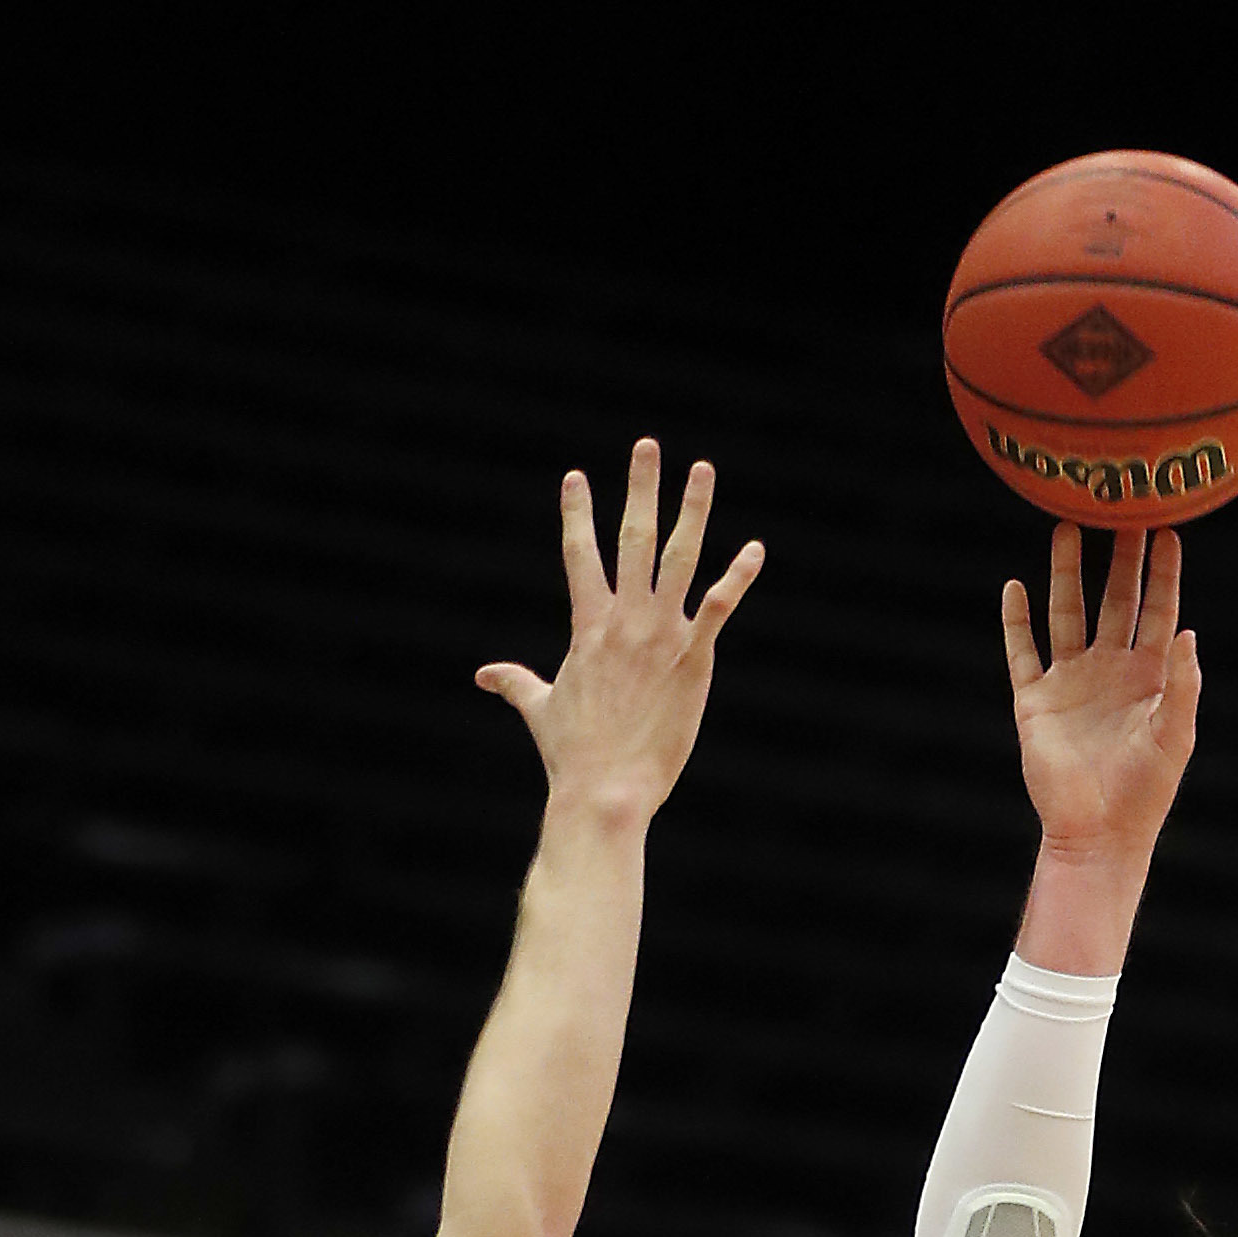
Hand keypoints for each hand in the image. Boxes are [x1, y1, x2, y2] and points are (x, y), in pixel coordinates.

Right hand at [475, 442, 762, 820]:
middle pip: (634, 538)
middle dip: (640, 488)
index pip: (579, 554)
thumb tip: (483, 675)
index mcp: (587, 625)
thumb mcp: (540, 710)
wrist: (606, 791)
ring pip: (680, 557)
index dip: (578, 513)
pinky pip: (720, 606)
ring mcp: (662, 636)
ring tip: (702, 469)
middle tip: (647, 445)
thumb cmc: (571, 756)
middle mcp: (625, 620)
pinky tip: (754, 548)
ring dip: (693, 510)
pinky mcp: (695, 659)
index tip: (576, 477)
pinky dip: (739, 576)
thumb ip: (515, 683)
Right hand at [1003, 523, 1199, 872]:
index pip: (1157, 610)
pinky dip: (1016, 621)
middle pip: (1114, 599)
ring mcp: (1071, 683)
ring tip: (1065, 528)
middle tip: (1119, 508)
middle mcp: (1109, 671)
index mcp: (1149, 677)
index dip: (1163, 572)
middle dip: (1117, 557)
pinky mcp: (1035, 702)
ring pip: (1067, 614)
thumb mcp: (1175, 736)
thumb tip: (1187, 631)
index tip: (1168, 529)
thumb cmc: (1143, 793)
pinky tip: (1015, 587)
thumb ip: (1183, 684)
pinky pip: (1022, 652)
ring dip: (1066, 574)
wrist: (1096, 836)